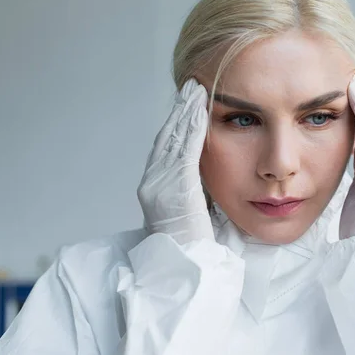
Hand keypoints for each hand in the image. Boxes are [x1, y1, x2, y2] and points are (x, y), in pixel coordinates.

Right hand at [137, 77, 213, 244]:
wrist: (184, 267)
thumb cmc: (191, 246)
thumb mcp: (186, 213)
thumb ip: (188, 192)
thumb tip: (200, 178)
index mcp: (155, 187)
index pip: (167, 148)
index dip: (176, 124)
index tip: (186, 104)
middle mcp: (153, 182)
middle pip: (167, 137)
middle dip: (180, 111)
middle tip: (191, 87)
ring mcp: (160, 183)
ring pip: (174, 139)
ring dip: (186, 113)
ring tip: (196, 91)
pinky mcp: (175, 187)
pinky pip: (185, 150)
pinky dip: (191, 128)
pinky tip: (200, 111)